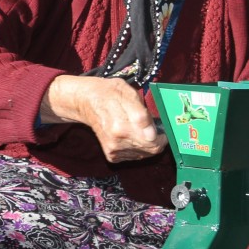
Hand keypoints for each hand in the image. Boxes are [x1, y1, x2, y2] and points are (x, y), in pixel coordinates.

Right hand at [41, 75, 166, 161]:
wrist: (86, 102)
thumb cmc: (109, 93)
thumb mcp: (127, 92)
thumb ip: (141, 112)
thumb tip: (152, 132)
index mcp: (122, 122)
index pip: (153, 139)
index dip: (162, 133)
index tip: (163, 127)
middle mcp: (118, 138)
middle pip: (152, 148)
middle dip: (158, 139)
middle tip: (154, 128)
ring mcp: (114, 148)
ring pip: (145, 154)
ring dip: (148, 144)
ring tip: (140, 130)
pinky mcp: (111, 155)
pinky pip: (135, 157)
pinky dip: (139, 148)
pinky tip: (132, 136)